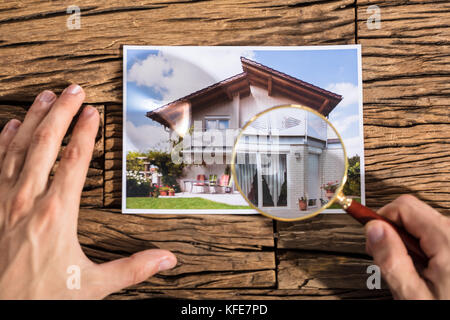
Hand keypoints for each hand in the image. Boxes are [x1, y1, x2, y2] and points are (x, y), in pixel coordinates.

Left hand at [0, 85, 176, 298]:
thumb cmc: (39, 298)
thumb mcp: (91, 286)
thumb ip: (131, 269)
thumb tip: (166, 259)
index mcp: (56, 214)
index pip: (74, 161)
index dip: (85, 132)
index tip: (92, 112)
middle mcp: (27, 200)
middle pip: (46, 144)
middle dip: (60, 112)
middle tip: (73, 90)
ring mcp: (4, 201)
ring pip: (17, 148)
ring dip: (32, 119)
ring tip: (45, 96)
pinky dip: (3, 141)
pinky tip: (9, 126)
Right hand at [365, 194, 449, 298]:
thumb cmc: (447, 309)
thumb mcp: (412, 294)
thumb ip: (391, 258)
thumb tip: (373, 229)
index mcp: (448, 240)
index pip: (404, 206)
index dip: (381, 219)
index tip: (372, 237)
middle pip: (413, 213)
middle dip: (393, 232)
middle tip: (389, 260)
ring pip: (423, 225)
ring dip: (408, 244)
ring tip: (410, 272)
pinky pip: (436, 237)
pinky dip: (423, 249)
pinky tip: (424, 272)